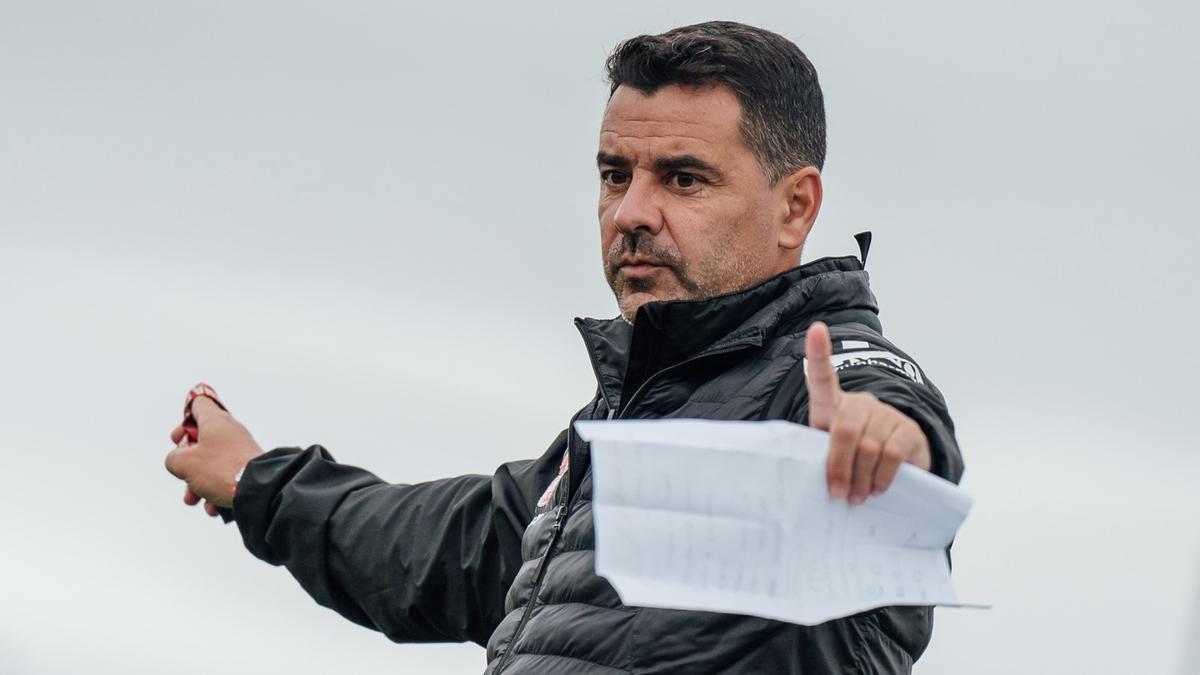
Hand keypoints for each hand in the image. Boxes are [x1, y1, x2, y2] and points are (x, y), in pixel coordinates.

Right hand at [165, 396, 262, 512]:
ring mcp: (240, 450)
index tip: (177, 437)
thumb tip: (178, 462)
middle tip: (181, 471)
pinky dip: (215, 491)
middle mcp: (230, 432)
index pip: (199, 405)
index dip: (184, 419)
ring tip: (192, 500)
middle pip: (202, 441)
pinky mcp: (247, 468)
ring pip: (211, 464)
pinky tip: (213, 508)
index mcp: (215, 421)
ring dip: (197, 483)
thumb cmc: (220, 469)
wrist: (257, 489)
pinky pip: (225, 478)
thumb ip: (173, 458)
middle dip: (186, 462)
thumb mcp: (184, 463)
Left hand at [805, 321, 930, 503]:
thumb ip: (822, 456)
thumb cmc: (851, 454)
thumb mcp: (830, 451)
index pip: (823, 377)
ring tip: (857, 498)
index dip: (819, 353)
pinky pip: (891, 455)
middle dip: (838, 466)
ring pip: (868, 447)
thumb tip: (820, 484)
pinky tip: (877, 489)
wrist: (896, 456)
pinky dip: (881, 477)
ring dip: (860, 479)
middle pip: (844, 429)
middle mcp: (861, 404)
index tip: (817, 330)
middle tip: (838, 494)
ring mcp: (886, 414)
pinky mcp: (908, 430)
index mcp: (832, 405)